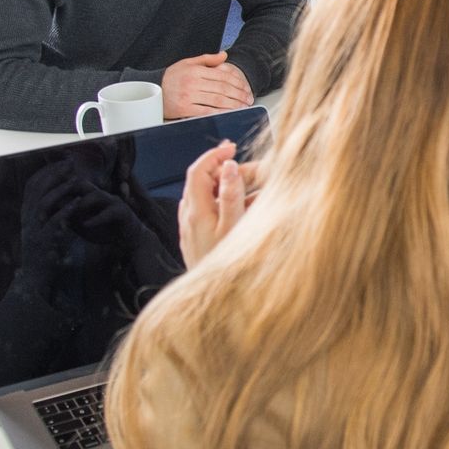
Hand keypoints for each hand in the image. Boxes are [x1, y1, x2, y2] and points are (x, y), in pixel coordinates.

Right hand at [162, 52, 254, 117]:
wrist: (153, 89)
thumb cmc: (172, 76)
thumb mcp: (188, 63)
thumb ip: (208, 59)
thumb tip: (225, 55)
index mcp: (195, 70)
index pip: (223, 76)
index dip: (238, 82)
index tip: (246, 88)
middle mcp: (192, 82)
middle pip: (222, 89)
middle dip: (239, 94)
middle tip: (249, 99)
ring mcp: (188, 96)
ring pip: (217, 100)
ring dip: (233, 105)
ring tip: (243, 107)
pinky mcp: (184, 109)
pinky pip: (206, 112)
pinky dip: (220, 113)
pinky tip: (229, 113)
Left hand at [177, 140, 249, 264]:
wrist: (213, 301)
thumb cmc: (225, 267)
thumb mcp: (233, 228)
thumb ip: (231, 196)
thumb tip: (229, 168)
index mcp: (196, 211)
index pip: (198, 171)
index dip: (214, 155)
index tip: (231, 148)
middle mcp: (190, 217)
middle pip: (205, 182)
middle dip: (229, 172)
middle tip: (255, 172)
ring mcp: (193, 229)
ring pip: (210, 198)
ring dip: (232, 189)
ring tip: (258, 192)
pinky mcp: (198, 239)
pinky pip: (212, 213)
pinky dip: (228, 205)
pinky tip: (246, 211)